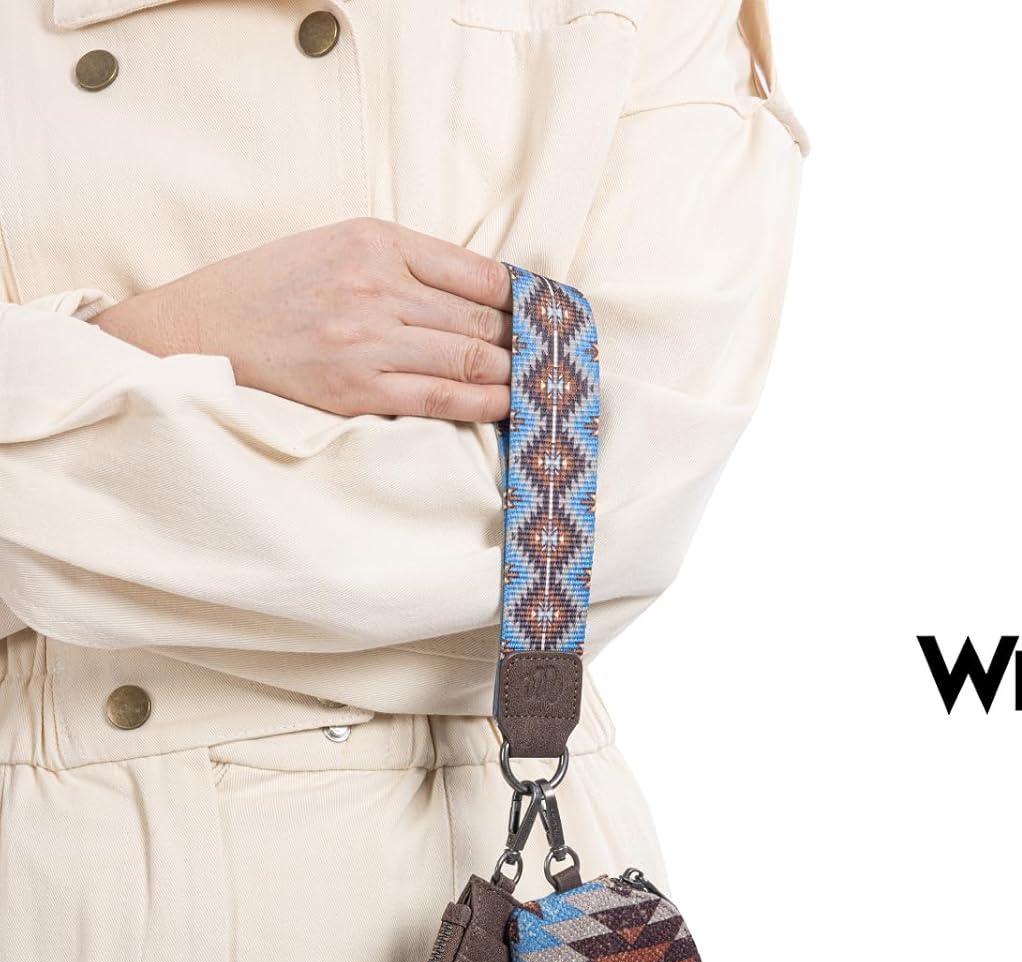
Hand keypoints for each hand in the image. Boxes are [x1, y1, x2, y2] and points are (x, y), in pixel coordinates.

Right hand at [91, 218, 513, 421]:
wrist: (202, 330)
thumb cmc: (274, 287)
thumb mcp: (339, 245)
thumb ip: (407, 263)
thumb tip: (487, 295)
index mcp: (377, 240)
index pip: (479, 272)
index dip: (526, 300)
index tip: (553, 317)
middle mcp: (377, 287)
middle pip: (482, 318)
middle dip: (530, 343)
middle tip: (565, 361)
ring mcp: (368, 342)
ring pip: (471, 359)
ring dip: (517, 376)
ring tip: (547, 387)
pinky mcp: (358, 390)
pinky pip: (442, 399)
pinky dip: (485, 404)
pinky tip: (511, 407)